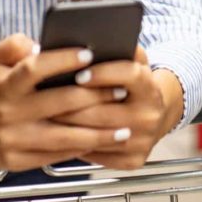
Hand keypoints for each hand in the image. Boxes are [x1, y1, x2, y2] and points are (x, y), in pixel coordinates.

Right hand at [0, 34, 129, 171]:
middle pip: (59, 104)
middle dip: (95, 96)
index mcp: (3, 86)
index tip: (90, 53)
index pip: (34, 69)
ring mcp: (12, 141)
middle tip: (121, 90)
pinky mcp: (16, 161)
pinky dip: (82, 149)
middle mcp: (7, 114)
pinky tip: (103, 142)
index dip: (62, 60)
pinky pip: (56, 155)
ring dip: (98, 132)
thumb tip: (41, 45)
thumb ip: (14, 45)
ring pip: (64, 136)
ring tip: (124, 128)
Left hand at [52, 47, 184, 170]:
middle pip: (104, 111)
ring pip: (96, 135)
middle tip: (45, 98)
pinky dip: (76, 145)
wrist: (157, 116)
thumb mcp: (133, 61)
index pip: (130, 75)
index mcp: (151, 87)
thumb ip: (120, 48)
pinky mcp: (133, 161)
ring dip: (68, 126)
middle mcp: (150, 115)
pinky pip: (96, 154)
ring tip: (45, 115)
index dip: (104, 73)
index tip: (79, 74)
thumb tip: (94, 41)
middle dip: (72, 104)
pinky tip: (59, 135)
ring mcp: (143, 141)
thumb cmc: (133, 83)